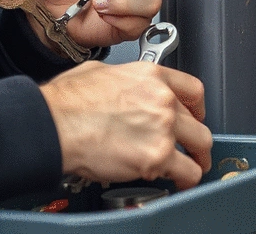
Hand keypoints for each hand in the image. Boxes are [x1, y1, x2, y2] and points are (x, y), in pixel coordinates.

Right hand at [40, 61, 212, 189]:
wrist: (54, 123)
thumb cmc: (67, 101)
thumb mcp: (100, 72)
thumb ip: (124, 80)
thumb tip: (122, 89)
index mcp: (150, 76)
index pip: (192, 89)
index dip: (197, 107)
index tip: (194, 116)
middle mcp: (162, 99)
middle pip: (198, 121)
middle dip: (195, 137)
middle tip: (191, 147)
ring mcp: (163, 128)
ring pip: (201, 146)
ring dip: (196, 159)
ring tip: (189, 167)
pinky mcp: (156, 157)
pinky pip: (188, 173)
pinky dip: (185, 180)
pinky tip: (177, 182)